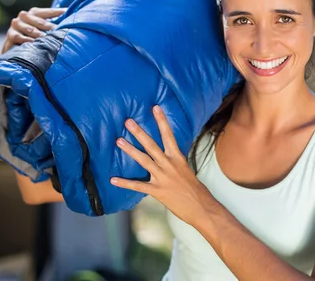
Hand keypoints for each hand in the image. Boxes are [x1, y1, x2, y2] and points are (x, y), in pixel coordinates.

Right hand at [2, 7, 65, 52]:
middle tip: (59, 32)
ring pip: (30, 30)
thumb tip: (69, 17)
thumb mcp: (41, 28)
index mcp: (33, 12)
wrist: (13, 46)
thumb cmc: (32, 36)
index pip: (47, 12)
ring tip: (48, 39)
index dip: (57, 13)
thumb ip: (52, 24)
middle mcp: (24, 16)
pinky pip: (19, 37)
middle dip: (50, 27)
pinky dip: (26, 40)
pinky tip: (33, 43)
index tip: (67, 13)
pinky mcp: (10, 35)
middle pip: (39, 21)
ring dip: (39, 35)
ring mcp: (16, 25)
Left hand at [111, 106, 217, 227]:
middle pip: (151, 145)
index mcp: (177, 158)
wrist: (201, 207)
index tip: (155, 108)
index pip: (168, 135)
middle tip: (128, 121)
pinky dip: (125, 183)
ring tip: (118, 140)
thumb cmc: (194, 189)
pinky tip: (113, 179)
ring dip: (130, 150)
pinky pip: (138, 186)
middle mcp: (169, 165)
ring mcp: (162, 178)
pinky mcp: (157, 191)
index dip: (161, 121)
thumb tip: (166, 153)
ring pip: (143, 160)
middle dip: (139, 132)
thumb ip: (174, 161)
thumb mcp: (186, 169)